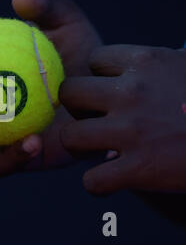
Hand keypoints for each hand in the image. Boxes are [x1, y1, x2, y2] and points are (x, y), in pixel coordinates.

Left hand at [60, 45, 185, 194]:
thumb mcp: (184, 67)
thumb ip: (152, 66)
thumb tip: (122, 70)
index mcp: (145, 61)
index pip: (94, 60)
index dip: (98, 77)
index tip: (110, 90)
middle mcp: (131, 92)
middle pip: (69, 93)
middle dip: (77, 107)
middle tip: (93, 119)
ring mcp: (132, 131)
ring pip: (70, 137)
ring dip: (79, 146)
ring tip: (96, 151)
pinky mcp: (139, 169)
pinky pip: (92, 180)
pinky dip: (97, 185)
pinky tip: (109, 181)